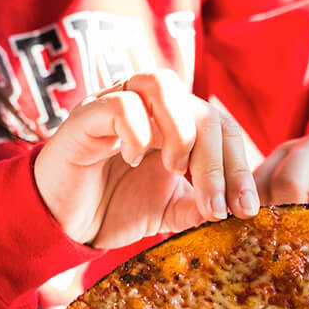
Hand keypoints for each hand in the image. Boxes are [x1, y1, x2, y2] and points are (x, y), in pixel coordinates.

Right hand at [34, 69, 259, 247]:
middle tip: (218, 208)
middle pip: (203, 110)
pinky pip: (121, 102)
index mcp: (176, 126)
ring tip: (175, 171)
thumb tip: (236, 209)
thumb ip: (199, 206)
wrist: (63, 222)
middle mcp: (151, 108)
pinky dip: (136, 132)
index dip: (239, 169)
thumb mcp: (169, 212)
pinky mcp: (87, 115)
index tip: (245, 210)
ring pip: (164, 86)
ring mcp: (118, 105)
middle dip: (217, 164)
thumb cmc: (113, 208)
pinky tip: (132, 161)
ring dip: (181, 133)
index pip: (222, 130)